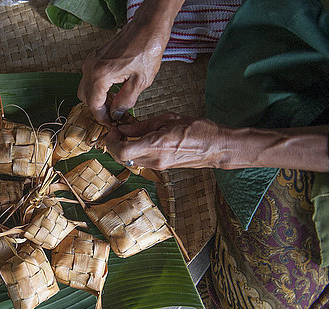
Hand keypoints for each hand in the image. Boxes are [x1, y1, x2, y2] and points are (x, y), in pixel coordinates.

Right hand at [77, 0, 182, 123]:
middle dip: (97, 108)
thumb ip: (125, 102)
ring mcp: (91, 60)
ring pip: (85, 87)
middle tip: (112, 115)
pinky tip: (113, 89)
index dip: (101, 117)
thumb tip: (116, 113)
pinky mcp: (95, 56)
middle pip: (85, 97)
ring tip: (114, 102)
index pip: (94, 104)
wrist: (148, 27)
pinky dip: (97, 87)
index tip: (110, 123)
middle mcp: (91, 67)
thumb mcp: (140, 82)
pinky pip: (89, 77)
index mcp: (100, 75)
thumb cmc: (147, 50)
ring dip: (97, 97)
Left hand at [106, 113, 328, 171]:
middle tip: (117, 132)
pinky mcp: (162, 168)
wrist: (217, 146)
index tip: (112, 131)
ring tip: (128, 134)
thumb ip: (143, 126)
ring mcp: (158, 166)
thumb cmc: (197, 128)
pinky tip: (140, 140)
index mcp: (156, 145)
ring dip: (124, 149)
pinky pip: (141, 161)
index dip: (111, 142)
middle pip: (122, 158)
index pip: (122, 151)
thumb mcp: (168, 119)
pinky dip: (134, 152)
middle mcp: (155, 159)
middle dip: (115, 145)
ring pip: (130, 161)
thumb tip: (123, 128)